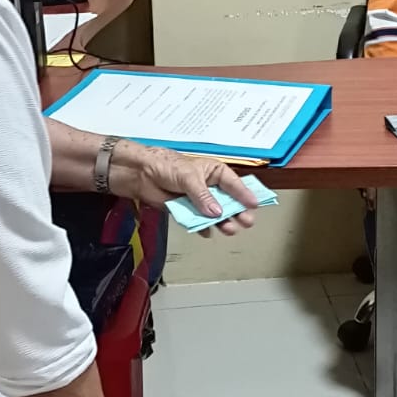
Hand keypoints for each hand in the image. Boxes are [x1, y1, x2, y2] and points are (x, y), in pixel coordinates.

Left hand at [114, 145, 260, 236]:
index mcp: (214, 173)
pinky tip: (208, 231)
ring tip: (229, 229)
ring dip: (223, 222)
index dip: (244, 194)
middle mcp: (210, 187)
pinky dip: (203, 228)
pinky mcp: (188, 211)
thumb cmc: (166, 166)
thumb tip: (216, 211)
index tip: (254, 204)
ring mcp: (200, 200)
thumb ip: (202, 196)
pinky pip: (200, 222)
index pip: (234, 184)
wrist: (142, 174)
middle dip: (237, 212)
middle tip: (246, 221)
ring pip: (216, 214)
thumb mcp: (189, 177)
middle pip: (228, 202)